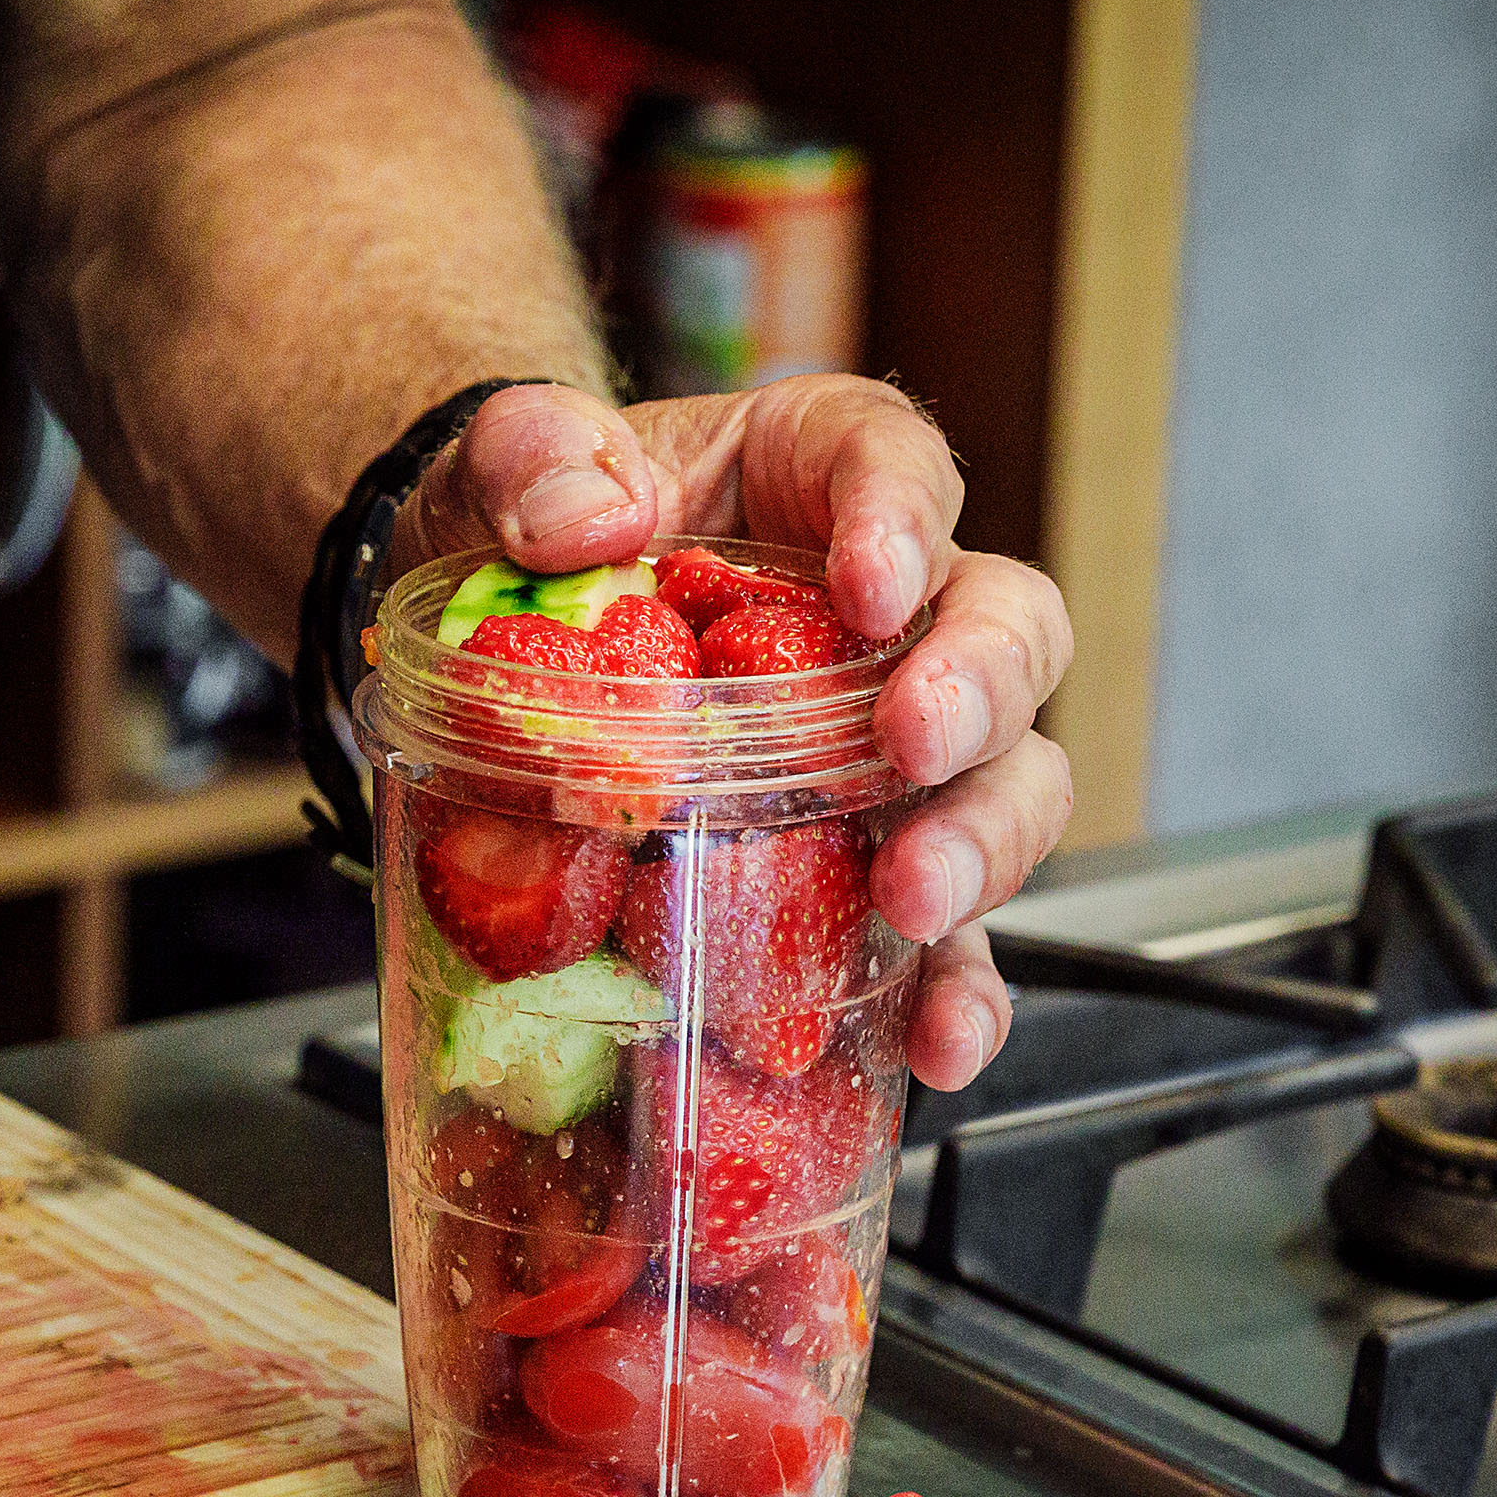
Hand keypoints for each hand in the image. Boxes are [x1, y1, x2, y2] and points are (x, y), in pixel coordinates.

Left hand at [393, 377, 1074, 1092]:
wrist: (489, 634)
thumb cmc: (529, 530)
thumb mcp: (501, 466)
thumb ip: (532, 452)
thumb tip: (582, 518)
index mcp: (819, 476)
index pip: (898, 467)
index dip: (904, 520)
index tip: (870, 584)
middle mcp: (891, 611)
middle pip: (1007, 633)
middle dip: (976, 698)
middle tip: (911, 747)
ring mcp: (889, 749)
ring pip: (1007, 784)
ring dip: (981, 846)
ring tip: (915, 898)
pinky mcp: (862, 863)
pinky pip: (942, 935)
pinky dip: (953, 992)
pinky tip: (937, 1043)